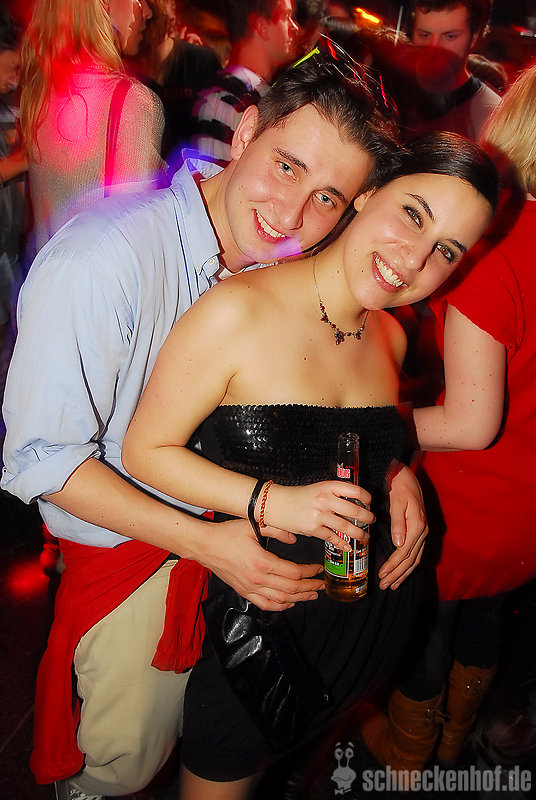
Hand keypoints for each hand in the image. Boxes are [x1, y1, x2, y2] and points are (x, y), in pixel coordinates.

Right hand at [204, 518, 323, 610]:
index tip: (318, 568)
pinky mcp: (244, 592)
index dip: (309, 572)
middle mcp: (257, 579)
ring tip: (312, 595)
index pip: (294, 572)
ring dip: (299, 598)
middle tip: (321, 585)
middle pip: (291, 589)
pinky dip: (280, 606)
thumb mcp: (252, 524)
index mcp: (262, 562)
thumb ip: (275, 529)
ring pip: (281, 600)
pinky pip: (266, 605)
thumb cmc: (227, 534)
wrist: (205, 546)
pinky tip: (290, 602)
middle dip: (309, 587)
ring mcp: (250, 588)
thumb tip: (294, 537)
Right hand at [264, 481, 373, 549]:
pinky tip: (348, 546)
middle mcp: (325, 499)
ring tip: (364, 535)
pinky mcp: (314, 528)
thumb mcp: (317, 489)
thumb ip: (333, 495)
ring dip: (359, 533)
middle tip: (371, 521)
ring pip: (347, 527)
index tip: (370, 503)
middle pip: (355, 510)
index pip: (355, 490)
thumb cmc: (295, 496)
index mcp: (328, 486)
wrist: (276, 503)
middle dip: (367, 518)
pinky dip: (343, 544)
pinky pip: (333, 538)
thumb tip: (351, 505)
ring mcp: (320, 514)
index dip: (367, 498)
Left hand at [378, 463, 427, 589]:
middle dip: (397, 574)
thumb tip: (398, 544)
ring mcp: (423, 533)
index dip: (393, 566)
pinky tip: (402, 572)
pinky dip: (409, 565)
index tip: (382, 575)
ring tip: (392, 585)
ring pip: (414, 559)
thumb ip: (398, 523)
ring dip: (403, 573)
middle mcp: (423, 532)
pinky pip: (416, 553)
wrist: (408, 476)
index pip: (404, 552)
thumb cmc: (400, 487)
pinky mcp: (420, 532)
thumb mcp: (397, 502)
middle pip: (410, 559)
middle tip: (384, 585)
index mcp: (418, 526)